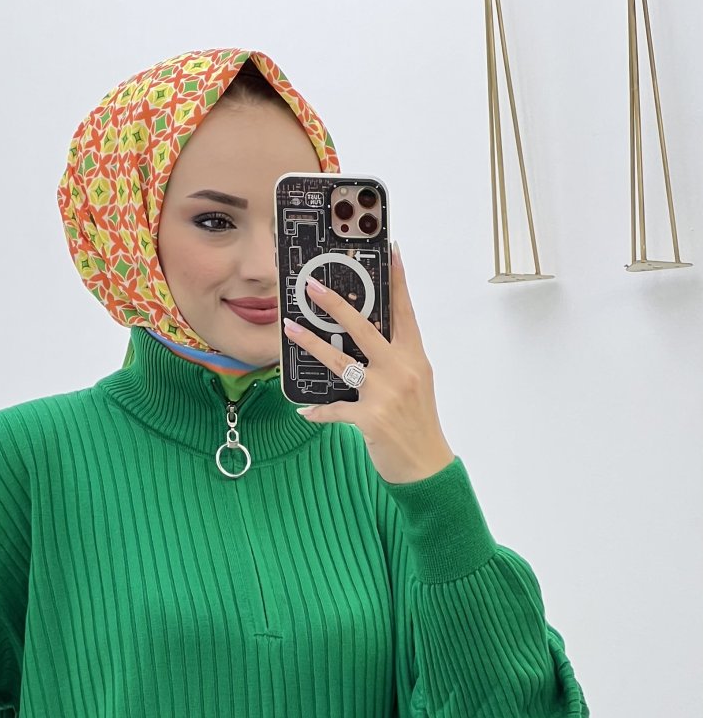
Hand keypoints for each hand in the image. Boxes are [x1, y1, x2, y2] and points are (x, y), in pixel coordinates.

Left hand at [283, 243, 455, 484]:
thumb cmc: (419, 423)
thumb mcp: (415, 383)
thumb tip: (366, 341)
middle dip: (335, 305)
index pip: (404, 311)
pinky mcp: (370, 419)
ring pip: (341, 362)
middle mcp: (400, 370)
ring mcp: (384, 394)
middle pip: (364, 328)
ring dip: (312, 344)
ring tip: (290, 329)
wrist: (427, 465)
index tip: (390, 251)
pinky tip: (303, 410)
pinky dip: (318, 411)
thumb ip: (395, 359)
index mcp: (414, 357)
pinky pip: (335, 409)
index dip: (397, 280)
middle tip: (312, 286)